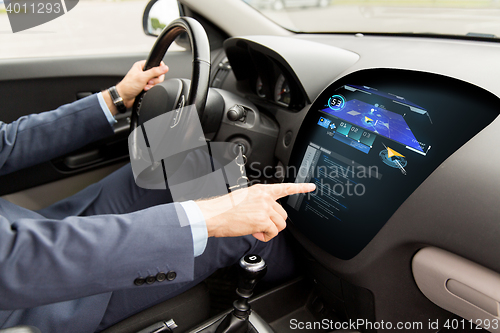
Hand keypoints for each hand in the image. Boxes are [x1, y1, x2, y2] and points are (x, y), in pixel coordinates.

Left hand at [103, 60, 168, 113]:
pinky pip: (153, 86)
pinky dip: (150, 88)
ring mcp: (145, 79)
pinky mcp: (146, 85)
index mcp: (141, 65)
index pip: (156, 63)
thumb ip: (154, 72)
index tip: (159, 73)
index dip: (160, 68)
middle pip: (158, 73)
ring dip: (152, 85)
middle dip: (155, 80)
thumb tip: (165, 68)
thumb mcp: (142, 77)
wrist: (123, 97)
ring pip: (156, 81)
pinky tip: (145, 89)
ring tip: (145, 86)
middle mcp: (143, 71)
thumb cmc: (128, 86)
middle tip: (149, 82)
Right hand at [195, 183, 315, 241]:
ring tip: (256, 229)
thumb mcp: (244, 198)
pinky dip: (265, 236)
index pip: (285, 188)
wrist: (215, 215)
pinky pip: (273, 232)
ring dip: (270, 230)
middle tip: (260, 226)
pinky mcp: (262, 221)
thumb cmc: (225, 209)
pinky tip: (255, 232)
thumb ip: (259, 203)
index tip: (311, 187)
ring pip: (280, 225)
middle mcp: (265, 198)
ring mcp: (265, 208)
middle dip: (274, 223)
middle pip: (283, 214)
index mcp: (261, 190)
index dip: (300, 188)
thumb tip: (266, 215)